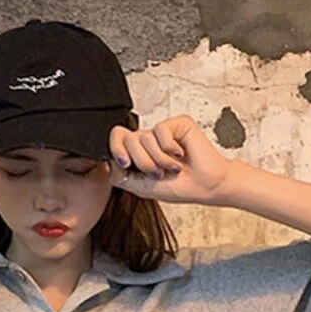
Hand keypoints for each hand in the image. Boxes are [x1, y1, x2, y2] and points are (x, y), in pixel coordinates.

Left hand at [107, 115, 234, 204]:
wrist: (205, 187)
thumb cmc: (179, 187)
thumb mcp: (142, 187)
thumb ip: (121, 176)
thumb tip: (106, 163)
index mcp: (138, 153)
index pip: (116, 138)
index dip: (116, 150)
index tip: (125, 164)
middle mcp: (148, 139)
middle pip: (128, 139)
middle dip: (142, 162)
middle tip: (157, 173)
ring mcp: (162, 131)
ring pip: (144, 137)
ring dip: (159, 159)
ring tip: (172, 168)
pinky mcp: (177, 124)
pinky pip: (160, 131)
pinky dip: (169, 149)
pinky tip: (180, 154)